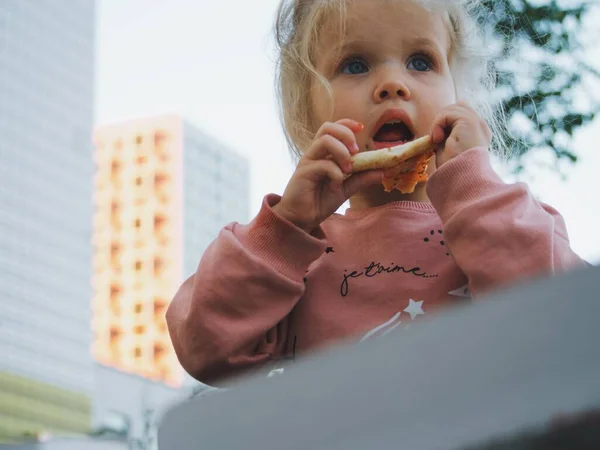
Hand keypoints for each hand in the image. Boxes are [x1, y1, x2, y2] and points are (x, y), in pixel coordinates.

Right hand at [273, 119, 382, 233]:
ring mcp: (308, 161)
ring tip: (348, 169)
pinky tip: (336, 187)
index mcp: (323, 154)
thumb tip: (382, 172)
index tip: (362, 128)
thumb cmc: (319, 201)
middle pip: (327, 128)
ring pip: (325, 141)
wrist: (302, 218)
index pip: (333, 129)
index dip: (347, 124)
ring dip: (342, 153)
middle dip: (346, 135)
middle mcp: (315, 153)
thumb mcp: (346, 189)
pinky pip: (324, 165)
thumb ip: (361, 179)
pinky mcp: (304, 172)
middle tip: (356, 151)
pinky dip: (336, 174)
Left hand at [430, 102, 491, 166]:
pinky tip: (438, 139)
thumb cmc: (453, 170)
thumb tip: (438, 125)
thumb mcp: (449, 148)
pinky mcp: (469, 122)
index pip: (462, 114)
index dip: (447, 122)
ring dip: (439, 122)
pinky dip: (438, 124)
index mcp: (478, 134)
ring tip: (437, 140)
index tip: (438, 140)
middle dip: (443, 119)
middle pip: (458, 106)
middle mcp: (481, 127)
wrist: (462, 179)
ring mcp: (477, 123)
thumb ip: (447, 134)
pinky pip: (447, 113)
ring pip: (452, 108)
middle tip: (436, 139)